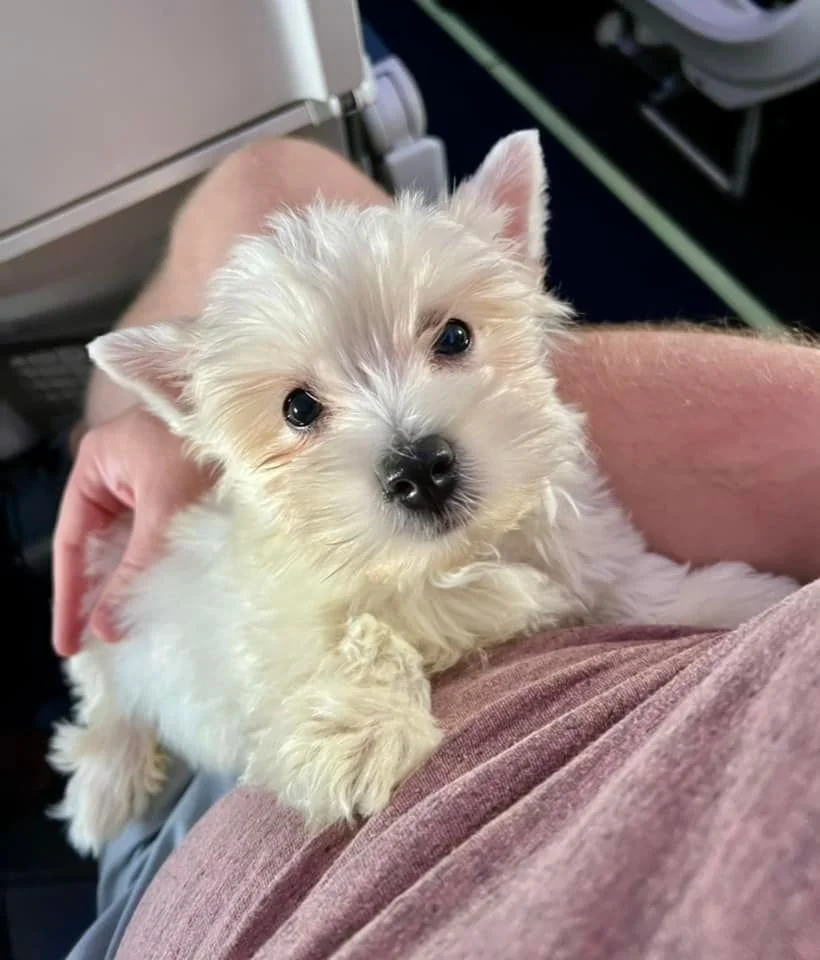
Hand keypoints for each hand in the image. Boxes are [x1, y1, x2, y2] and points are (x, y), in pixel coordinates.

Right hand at [52, 408, 215, 656]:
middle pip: (97, 545)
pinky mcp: (183, 492)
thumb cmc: (208, 447)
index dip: (68, 594)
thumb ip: (135, 569)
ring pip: (130, 544)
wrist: (265, 419)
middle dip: (97, 594)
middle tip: (93, 646)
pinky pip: (159, 537)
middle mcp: (119, 472)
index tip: (67, 641)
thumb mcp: (165, 512)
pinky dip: (157, 566)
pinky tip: (159, 599)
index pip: (71, 540)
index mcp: (98, 464)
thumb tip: (107, 627)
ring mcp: (152, 482)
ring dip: (129, 583)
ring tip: (125, 633)